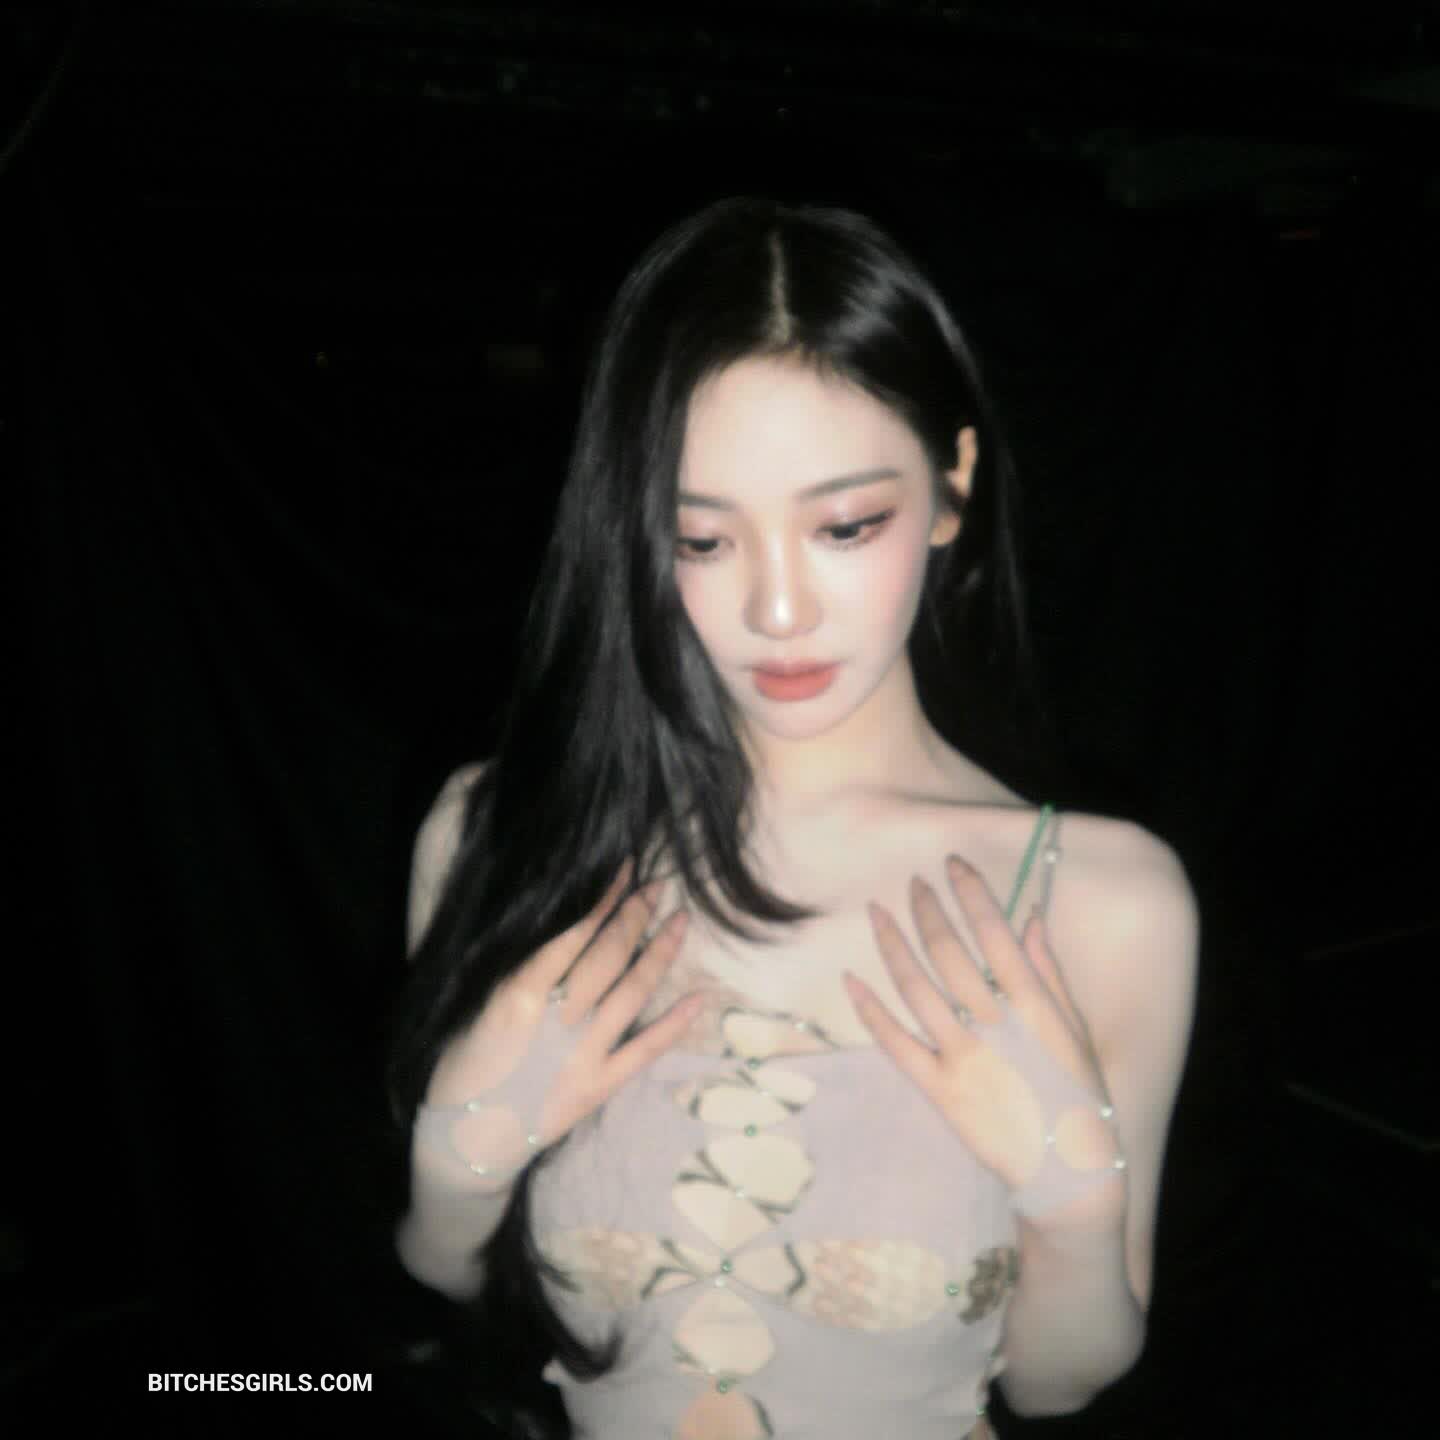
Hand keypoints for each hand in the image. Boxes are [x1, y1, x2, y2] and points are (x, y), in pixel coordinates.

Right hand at [422, 859, 700, 1182]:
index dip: (604, 900)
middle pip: (608, 955)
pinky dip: (674, 1023)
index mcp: (521, 995)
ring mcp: (585, 1054)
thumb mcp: (478, 1009)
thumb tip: (560, 931)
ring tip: (681, 920)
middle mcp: (559, 1019)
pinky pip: (645, 1050)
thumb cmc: (462, 1071)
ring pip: (633, 992)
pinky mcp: (601, 1086)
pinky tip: (698, 997)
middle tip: (659, 885)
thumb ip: (518, 974)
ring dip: (660, 952)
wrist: (463, 1144)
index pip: (572, 934)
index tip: (625, 870)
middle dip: (636, 915)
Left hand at [843, 856, 1120, 1216]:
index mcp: (1034, 1006)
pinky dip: (870, 1009)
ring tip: (876, 911)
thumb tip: (1028, 920)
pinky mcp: (938, 1090)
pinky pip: (895, 1043)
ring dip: (892, 945)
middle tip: (913, 882)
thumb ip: (1049, 974)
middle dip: (928, 910)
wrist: (1068, 1174)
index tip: (954, 863)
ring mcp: (962, 1057)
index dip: (972, 893)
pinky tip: (851, 979)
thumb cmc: (1079, 1098)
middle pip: (950, 953)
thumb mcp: (1075, 1031)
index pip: (996, 933)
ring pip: (916, 988)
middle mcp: (994, 1025)